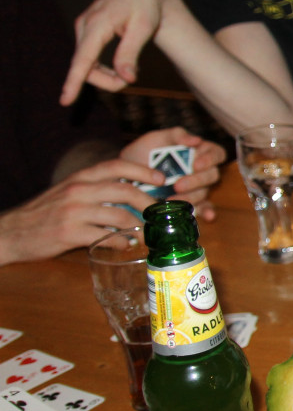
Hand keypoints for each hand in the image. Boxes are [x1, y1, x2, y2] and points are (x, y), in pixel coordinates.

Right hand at [0, 158, 162, 265]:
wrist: (12, 231)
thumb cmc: (47, 213)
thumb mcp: (70, 192)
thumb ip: (96, 190)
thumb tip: (133, 194)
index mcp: (80, 178)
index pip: (116, 165)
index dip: (142, 171)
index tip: (160, 179)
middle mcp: (78, 190)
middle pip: (125, 191)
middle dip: (149, 203)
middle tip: (160, 214)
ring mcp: (74, 211)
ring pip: (119, 216)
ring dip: (139, 227)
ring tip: (147, 234)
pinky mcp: (69, 233)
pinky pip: (106, 237)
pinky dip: (122, 242)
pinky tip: (126, 245)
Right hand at [63, 0, 174, 104]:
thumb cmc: (144, 7)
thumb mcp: (143, 29)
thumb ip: (131, 54)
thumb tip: (127, 79)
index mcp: (98, 24)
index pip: (83, 59)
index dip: (74, 81)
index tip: (65, 100)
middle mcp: (84, 26)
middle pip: (85, 67)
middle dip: (106, 81)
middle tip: (131, 81)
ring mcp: (82, 28)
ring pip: (85, 64)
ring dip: (105, 75)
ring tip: (130, 72)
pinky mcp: (85, 32)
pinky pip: (87, 58)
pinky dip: (102, 68)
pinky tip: (120, 67)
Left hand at [122, 128, 227, 221]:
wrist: (123, 177)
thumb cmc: (141, 154)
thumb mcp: (154, 139)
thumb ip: (176, 135)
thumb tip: (196, 140)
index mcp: (197, 152)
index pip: (216, 153)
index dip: (210, 158)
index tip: (195, 164)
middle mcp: (200, 171)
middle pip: (212, 175)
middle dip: (197, 180)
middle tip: (178, 185)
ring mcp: (196, 188)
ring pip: (205, 193)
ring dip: (192, 198)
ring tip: (172, 201)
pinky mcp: (190, 203)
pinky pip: (204, 208)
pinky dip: (207, 212)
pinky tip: (205, 217)